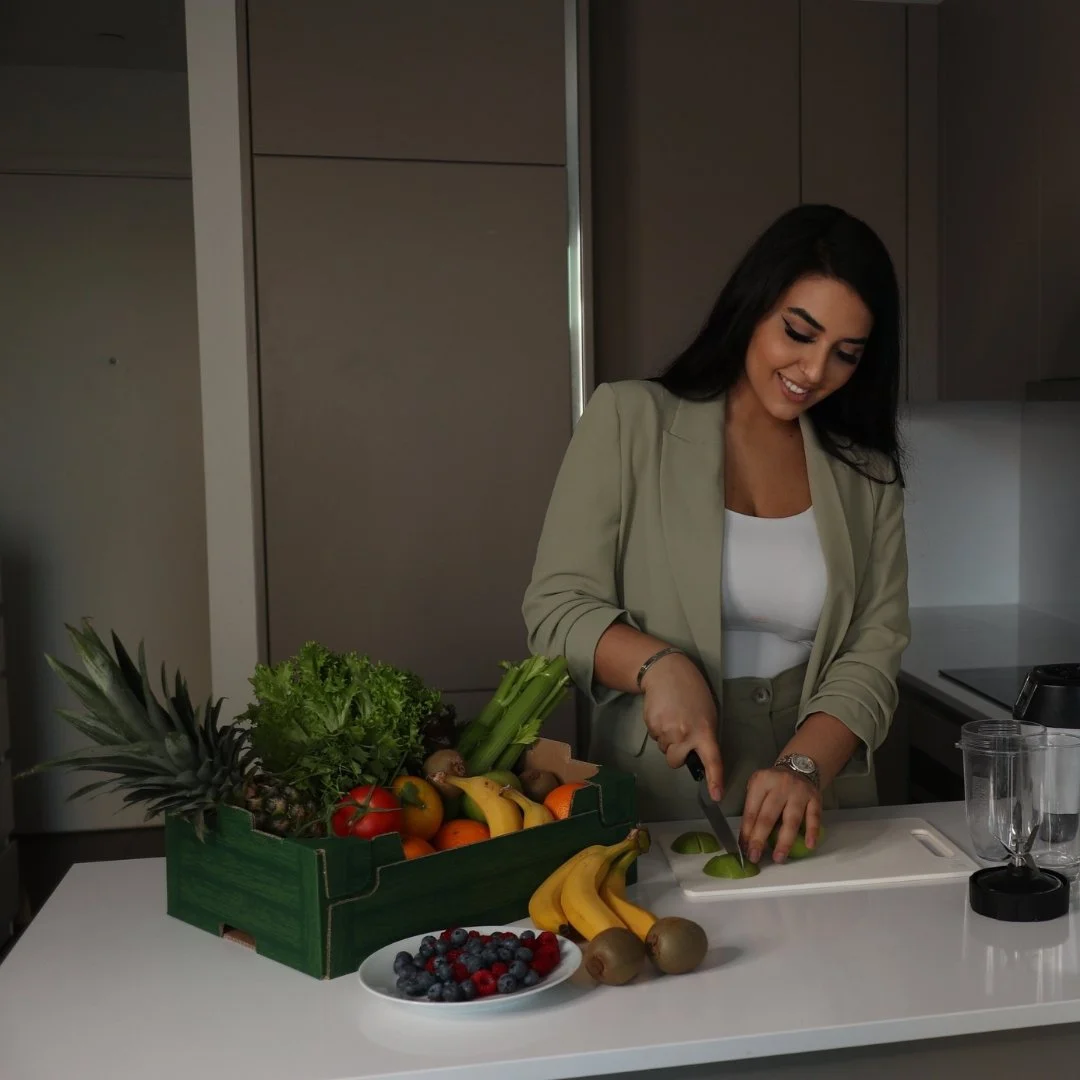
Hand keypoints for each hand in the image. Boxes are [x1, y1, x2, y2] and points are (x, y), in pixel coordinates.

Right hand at [640, 653, 723, 800]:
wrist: (667, 672)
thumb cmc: (692, 692)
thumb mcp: (708, 713)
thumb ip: (705, 735)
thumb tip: (699, 754)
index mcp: (704, 731)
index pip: (712, 760)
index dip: (714, 780)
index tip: (715, 796)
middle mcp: (685, 734)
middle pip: (675, 761)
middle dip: (677, 754)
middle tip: (681, 736)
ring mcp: (666, 730)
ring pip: (664, 749)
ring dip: (668, 740)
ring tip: (673, 718)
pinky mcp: (651, 725)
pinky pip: (655, 738)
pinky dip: (659, 730)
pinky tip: (663, 714)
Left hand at [740, 767, 821, 863]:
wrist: (798, 766)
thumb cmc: (774, 783)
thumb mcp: (758, 786)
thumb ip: (753, 808)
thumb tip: (747, 838)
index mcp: (762, 781)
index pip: (752, 810)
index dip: (747, 831)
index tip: (744, 848)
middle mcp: (780, 785)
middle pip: (768, 816)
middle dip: (759, 839)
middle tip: (755, 857)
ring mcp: (799, 792)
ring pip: (791, 819)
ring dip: (784, 841)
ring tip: (779, 857)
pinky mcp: (815, 798)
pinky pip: (814, 817)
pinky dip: (812, 831)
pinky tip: (809, 845)